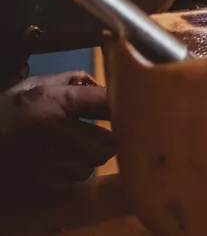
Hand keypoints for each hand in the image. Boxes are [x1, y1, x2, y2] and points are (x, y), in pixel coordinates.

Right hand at [0, 71, 114, 201]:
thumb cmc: (2, 114)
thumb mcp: (29, 87)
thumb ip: (71, 80)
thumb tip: (105, 83)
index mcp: (50, 101)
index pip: (106, 103)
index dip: (123, 108)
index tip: (133, 110)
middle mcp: (50, 131)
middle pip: (107, 144)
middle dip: (103, 142)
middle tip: (90, 136)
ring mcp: (45, 162)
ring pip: (90, 166)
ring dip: (83, 160)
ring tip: (60, 151)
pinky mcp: (39, 187)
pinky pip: (71, 184)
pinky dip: (65, 177)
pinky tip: (47, 166)